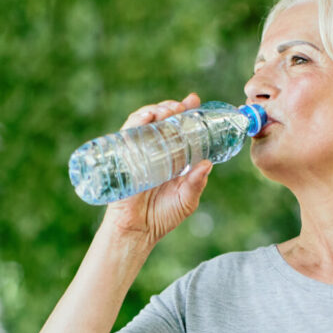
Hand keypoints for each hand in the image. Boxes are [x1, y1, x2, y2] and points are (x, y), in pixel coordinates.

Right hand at [102, 93, 211, 242]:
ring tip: (169, 110)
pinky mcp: (124, 156)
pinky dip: (137, 121)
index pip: (179, 129)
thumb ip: (197, 183)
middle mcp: (156, 151)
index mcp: (173, 158)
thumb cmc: (163, 217)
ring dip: (157, 110)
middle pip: (163, 121)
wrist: (139, 231)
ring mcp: (139, 152)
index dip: (186, 113)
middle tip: (182, 106)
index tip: (193, 101)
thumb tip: (208, 163)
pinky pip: (128, 133)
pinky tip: (148, 116)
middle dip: (173, 108)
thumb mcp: (187, 199)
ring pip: (146, 122)